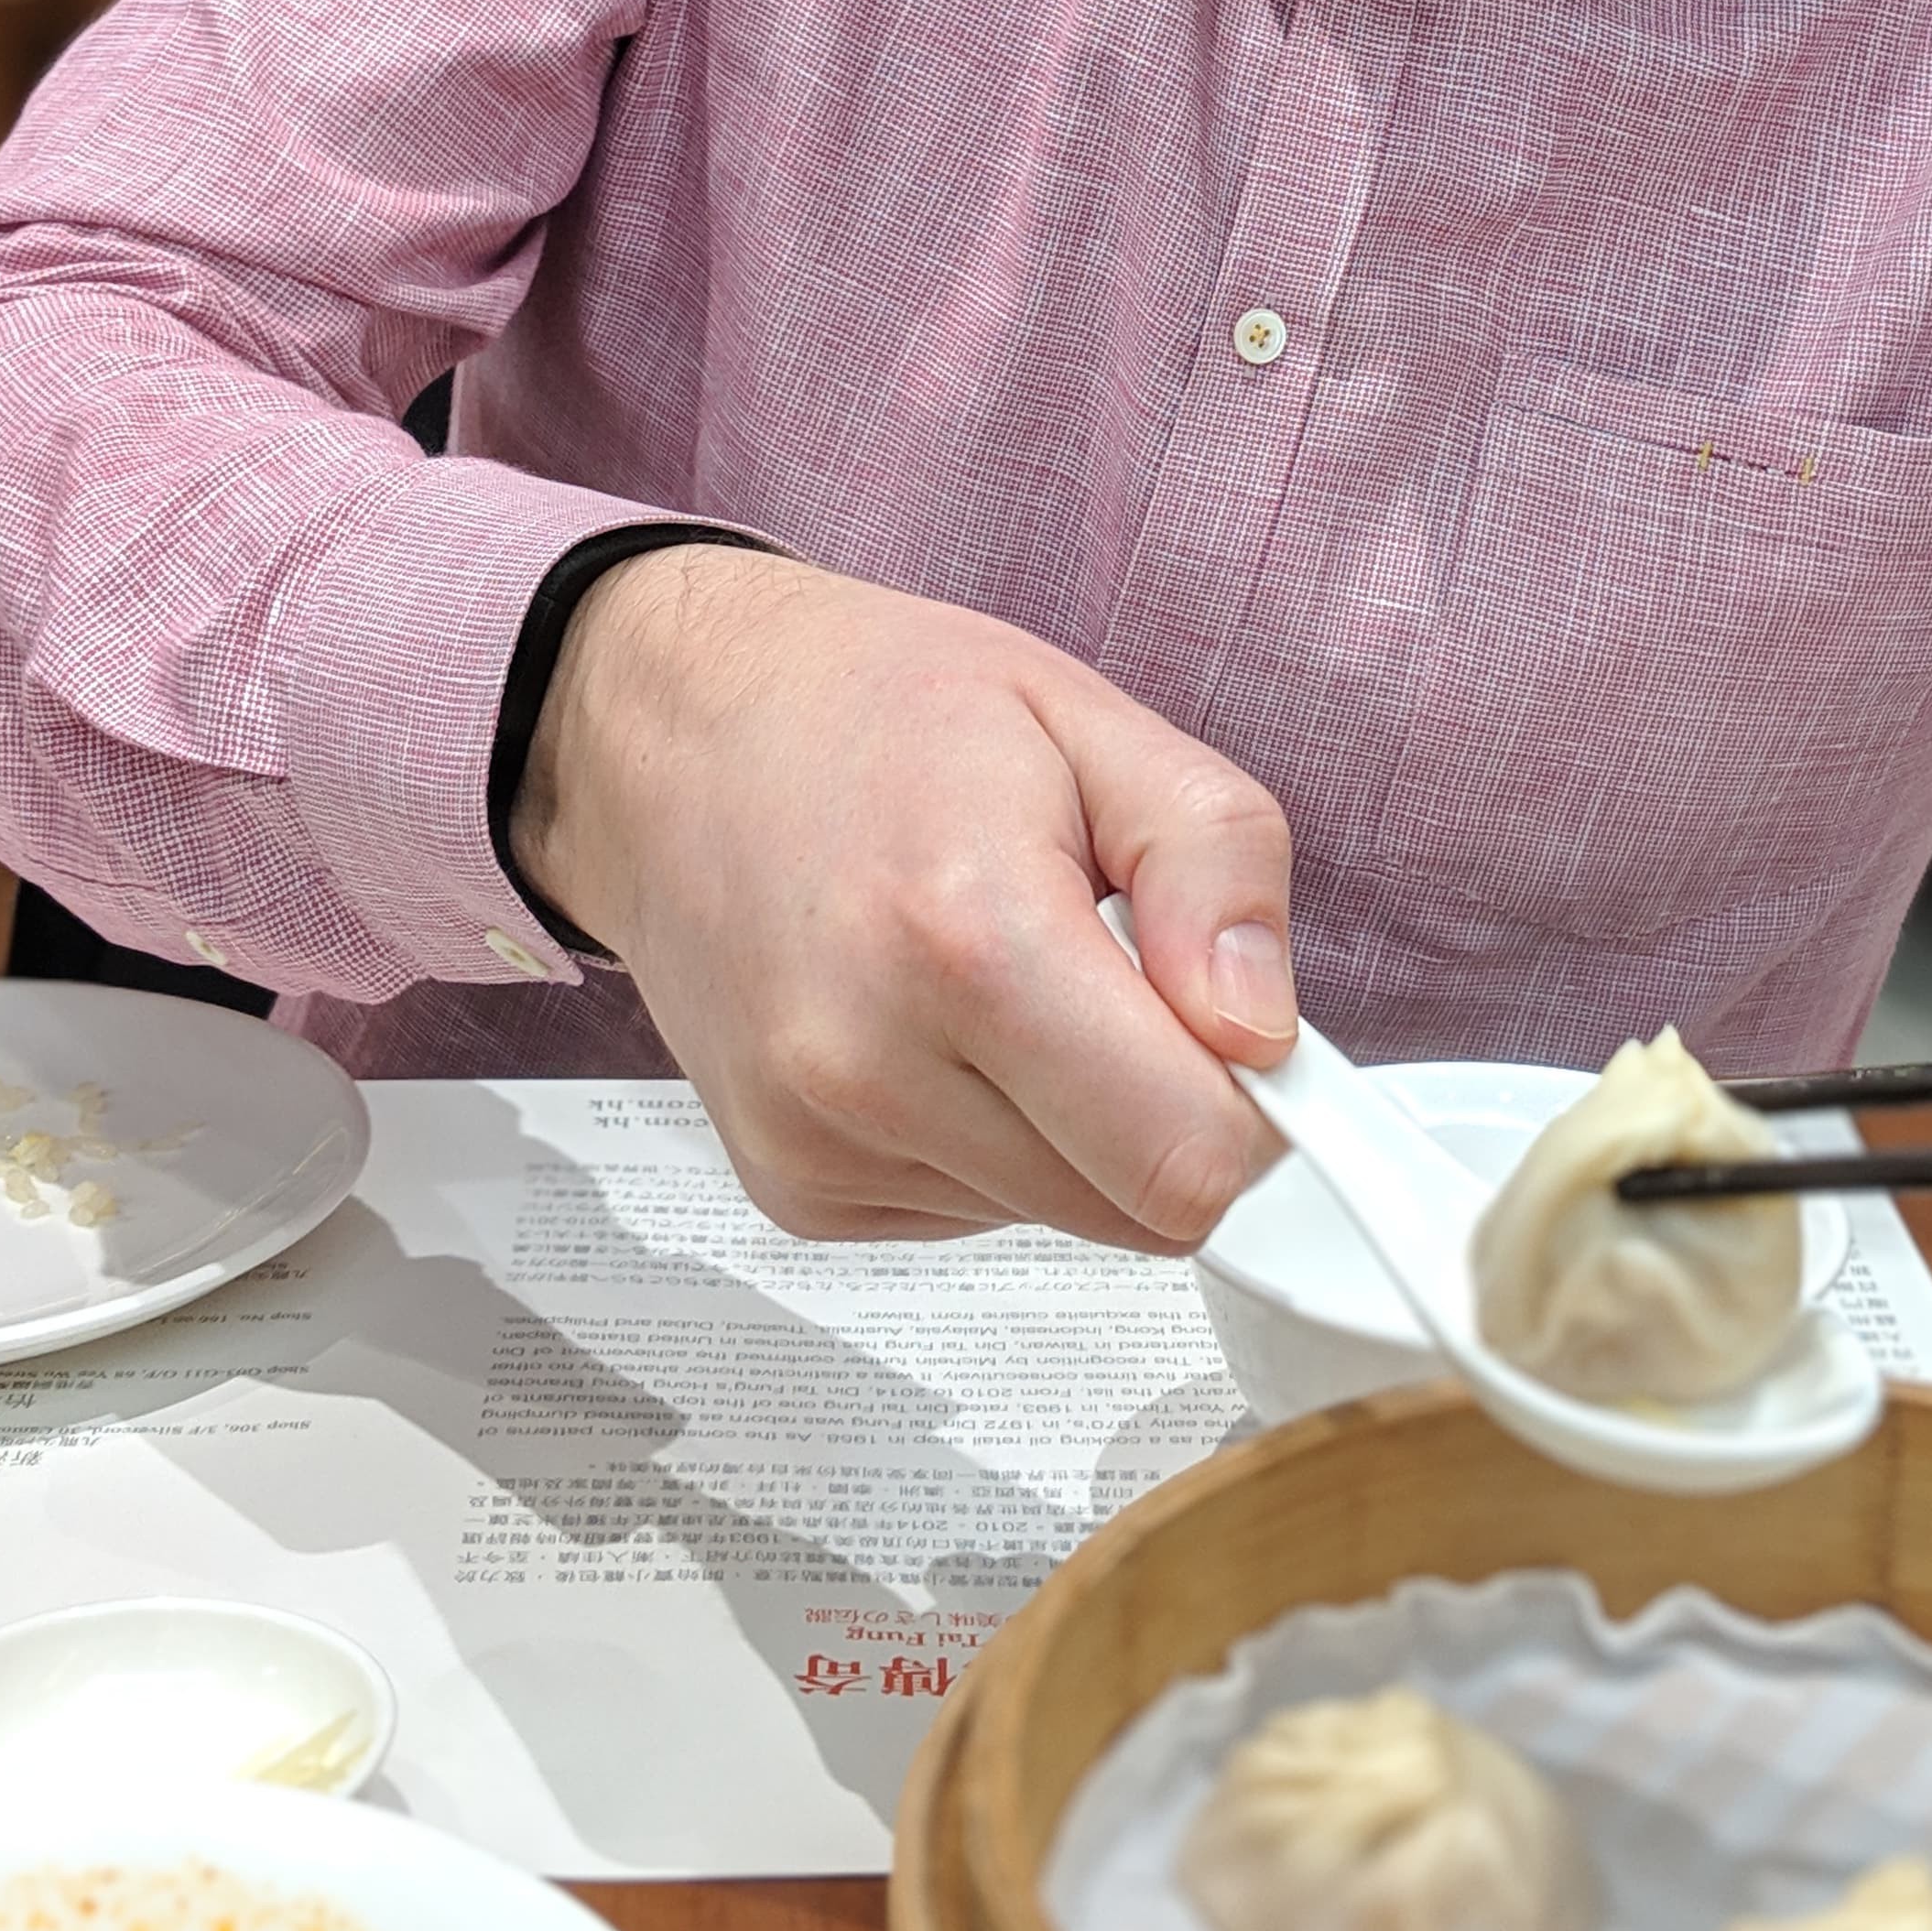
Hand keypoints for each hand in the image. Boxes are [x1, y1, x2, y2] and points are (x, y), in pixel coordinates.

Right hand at [510, 548, 1294, 1250]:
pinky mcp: (791, 1187)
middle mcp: (871, 1066)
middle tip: (1118, 974)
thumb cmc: (873, 711)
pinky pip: (970, 1212)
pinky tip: (934, 1025)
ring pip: (1059, 1219)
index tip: (1243, 1038)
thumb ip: (1218, 863)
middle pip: (1136, 1212)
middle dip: (1167, 1108)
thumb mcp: (1091, 720)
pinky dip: (990, 1139)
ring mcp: (816, 1140)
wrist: (668, 735)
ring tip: (1003, 979)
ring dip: (1075, 1126)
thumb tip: (1263, 1031)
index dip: (1255, 1111)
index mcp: (968, 937)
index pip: (1186, 1161)